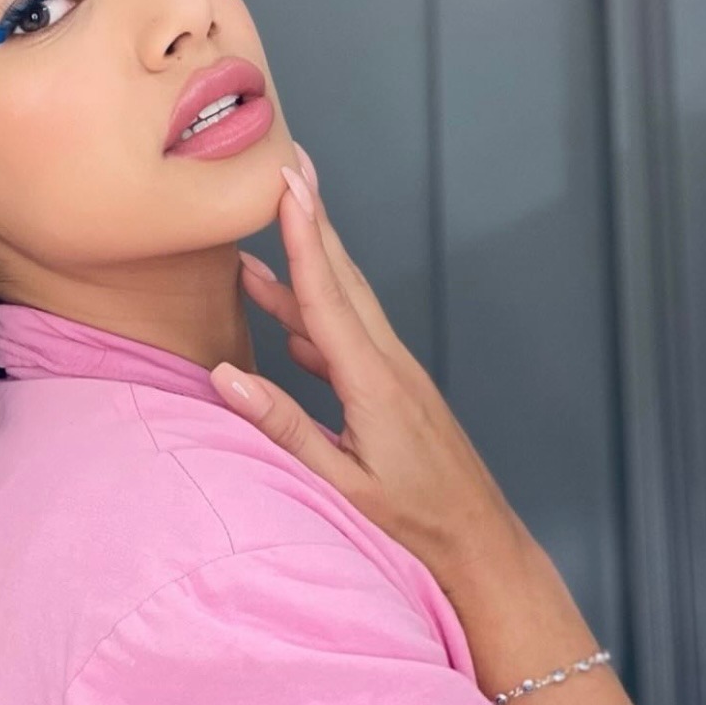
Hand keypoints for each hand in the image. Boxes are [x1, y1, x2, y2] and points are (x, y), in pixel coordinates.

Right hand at [209, 141, 533, 600]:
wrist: (479, 538)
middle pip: (344, 277)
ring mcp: (394, 371)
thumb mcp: (341, 482)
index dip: (304, 236)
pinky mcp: (393, 385)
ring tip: (270, 231)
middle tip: (290, 166)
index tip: (288, 184)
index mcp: (372, 382)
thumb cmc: (412, 519)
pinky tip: (288, 313)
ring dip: (311, 261)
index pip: (328, 295)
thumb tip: (226, 376)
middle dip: (315, 219)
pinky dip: (315, 311)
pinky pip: (349, 333)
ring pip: (346, 301)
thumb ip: (283, 426)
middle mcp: (388, 363)